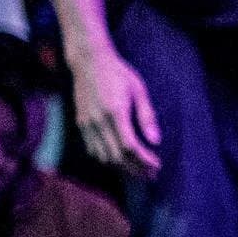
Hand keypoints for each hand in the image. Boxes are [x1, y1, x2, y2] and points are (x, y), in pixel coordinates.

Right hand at [70, 41, 161, 175]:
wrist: (89, 62)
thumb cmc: (118, 73)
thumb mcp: (139, 90)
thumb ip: (147, 116)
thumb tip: (156, 141)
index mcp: (115, 112)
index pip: (130, 146)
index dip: (144, 160)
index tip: (157, 166)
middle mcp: (98, 121)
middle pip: (116, 156)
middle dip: (135, 168)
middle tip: (151, 174)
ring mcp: (86, 123)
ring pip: (103, 156)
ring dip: (121, 167)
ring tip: (139, 170)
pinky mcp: (80, 123)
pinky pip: (92, 149)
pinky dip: (106, 159)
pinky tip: (119, 160)